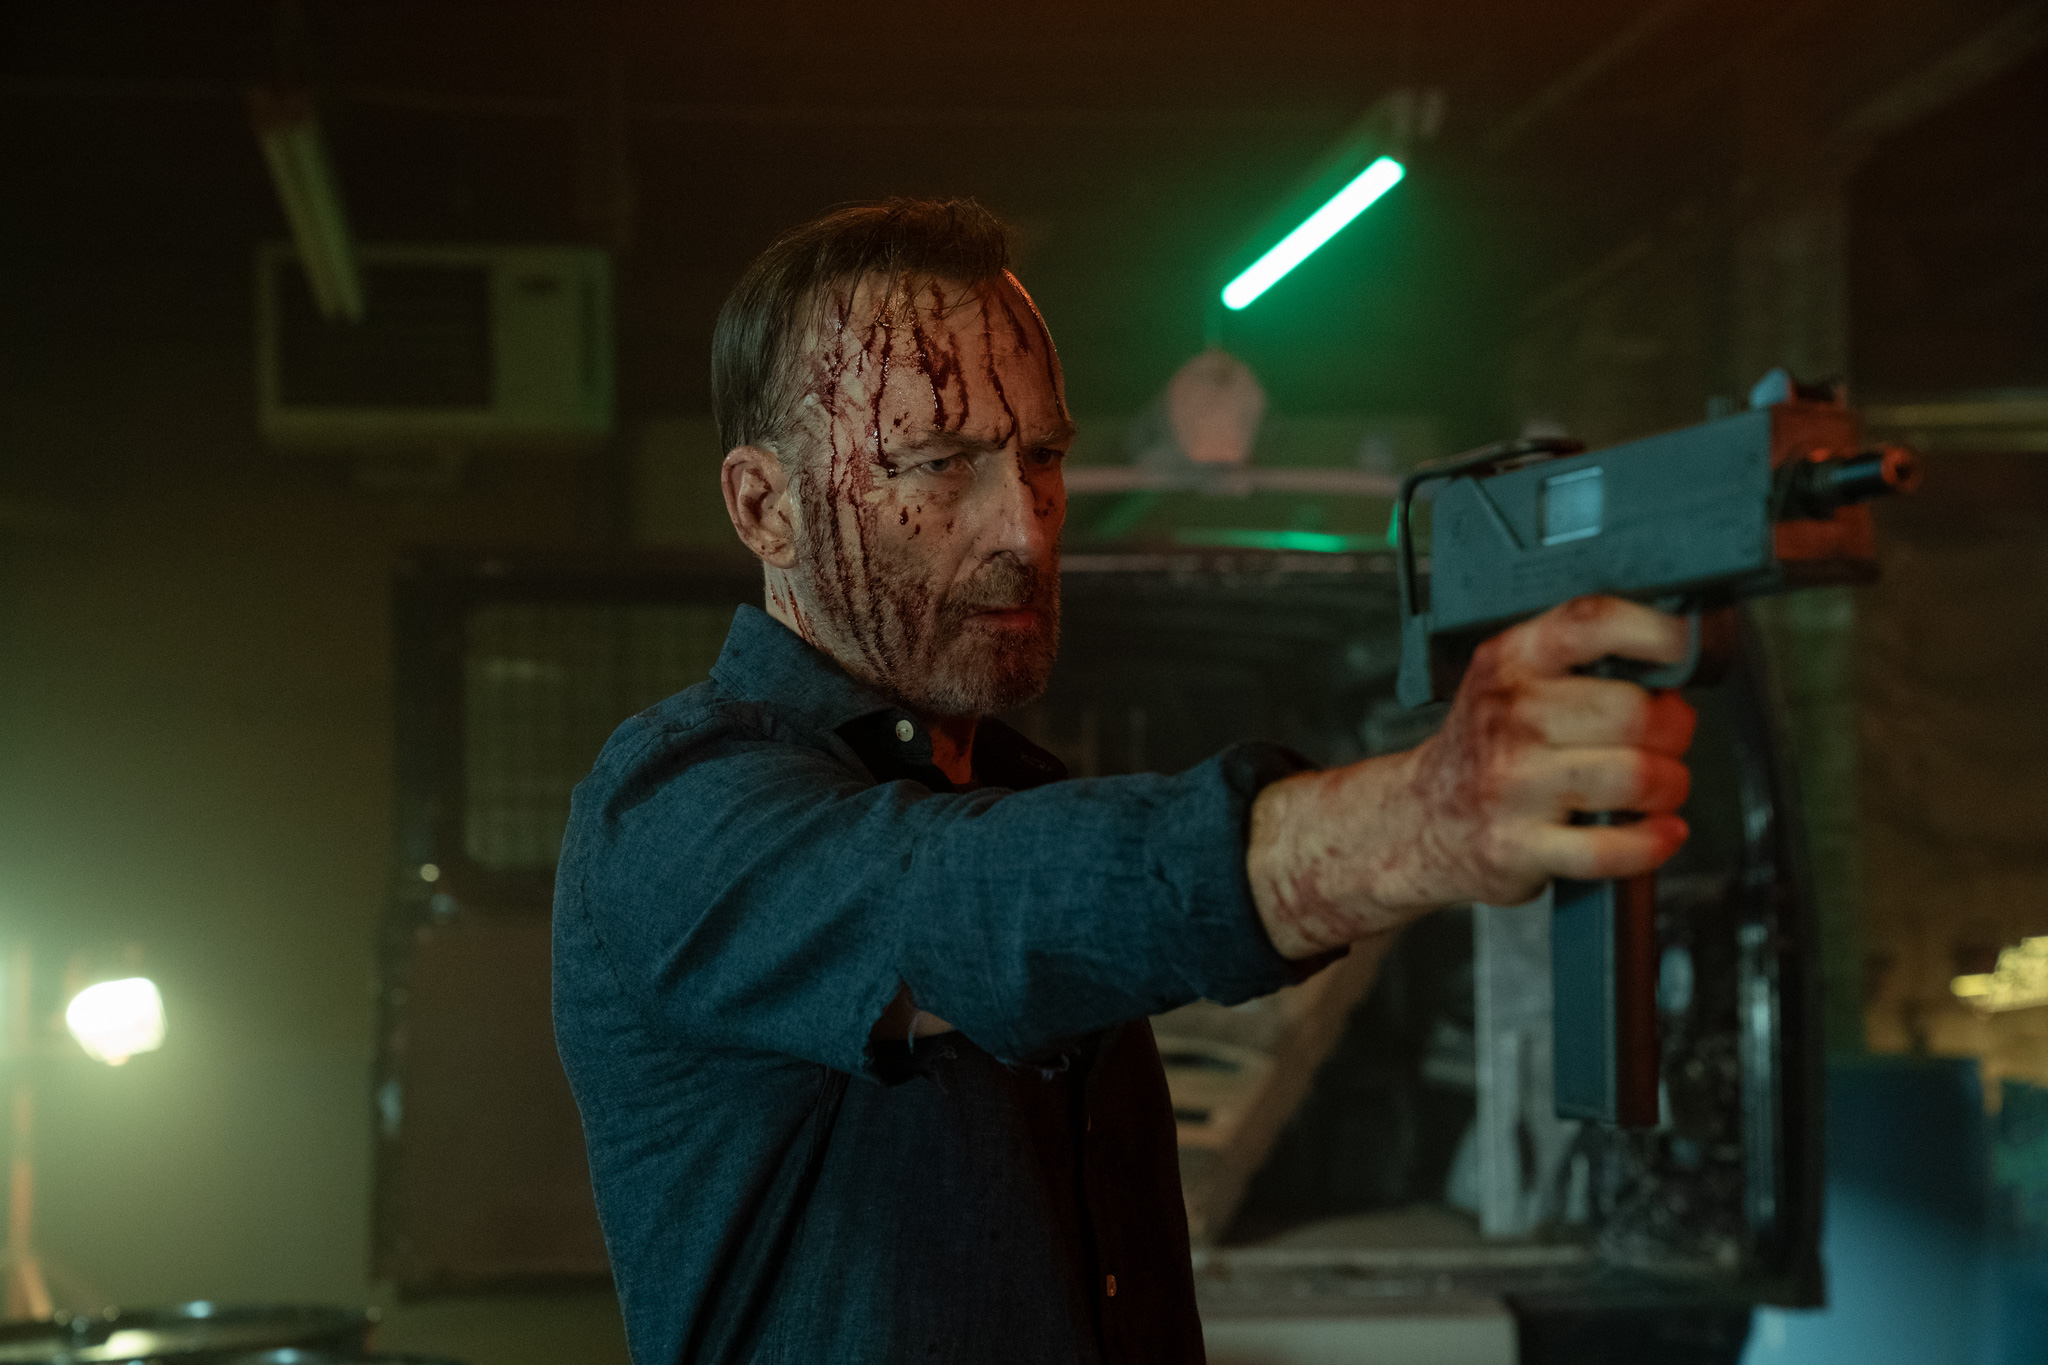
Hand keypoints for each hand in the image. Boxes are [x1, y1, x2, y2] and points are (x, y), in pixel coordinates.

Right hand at [1247, 595, 1697, 957]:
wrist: (1422, 818)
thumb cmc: (1488, 749)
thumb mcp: (1513, 681)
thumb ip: (1581, 663)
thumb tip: (1677, 661)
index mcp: (1512, 661)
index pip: (1592, 622)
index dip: (1657, 632)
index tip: (1685, 650)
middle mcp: (1509, 715)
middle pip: (1635, 710)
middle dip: (1674, 731)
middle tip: (1665, 740)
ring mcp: (1511, 783)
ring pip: (1636, 776)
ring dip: (1668, 787)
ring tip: (1656, 788)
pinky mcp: (1519, 845)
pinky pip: (1612, 848)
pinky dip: (1652, 843)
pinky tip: (1657, 832)